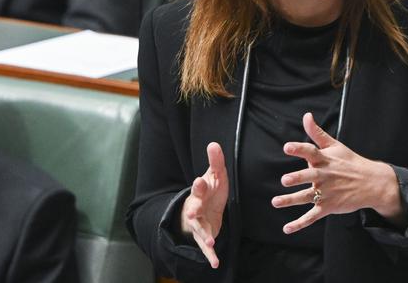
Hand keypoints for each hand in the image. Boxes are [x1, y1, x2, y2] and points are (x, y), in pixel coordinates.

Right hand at [180, 142, 227, 267]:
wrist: (201, 209)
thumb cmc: (209, 190)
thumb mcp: (214, 175)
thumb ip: (215, 161)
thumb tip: (214, 143)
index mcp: (200, 192)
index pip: (199, 187)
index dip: (200, 184)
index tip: (200, 181)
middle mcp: (196, 208)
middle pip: (193, 209)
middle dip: (193, 211)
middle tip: (191, 213)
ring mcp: (198, 223)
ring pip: (198, 229)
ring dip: (203, 235)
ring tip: (210, 242)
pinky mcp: (204, 235)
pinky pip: (206, 246)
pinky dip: (210, 255)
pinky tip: (215, 263)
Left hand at [272, 113, 404, 233]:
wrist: (372, 183)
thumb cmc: (350, 162)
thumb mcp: (335, 145)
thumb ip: (317, 133)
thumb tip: (306, 115)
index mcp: (325, 160)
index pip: (310, 152)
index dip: (298, 149)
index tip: (287, 147)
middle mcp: (324, 176)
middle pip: (309, 176)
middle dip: (297, 178)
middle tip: (285, 180)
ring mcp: (326, 193)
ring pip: (307, 197)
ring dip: (291, 200)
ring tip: (276, 202)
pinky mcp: (328, 206)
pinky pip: (312, 216)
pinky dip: (300, 223)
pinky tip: (287, 228)